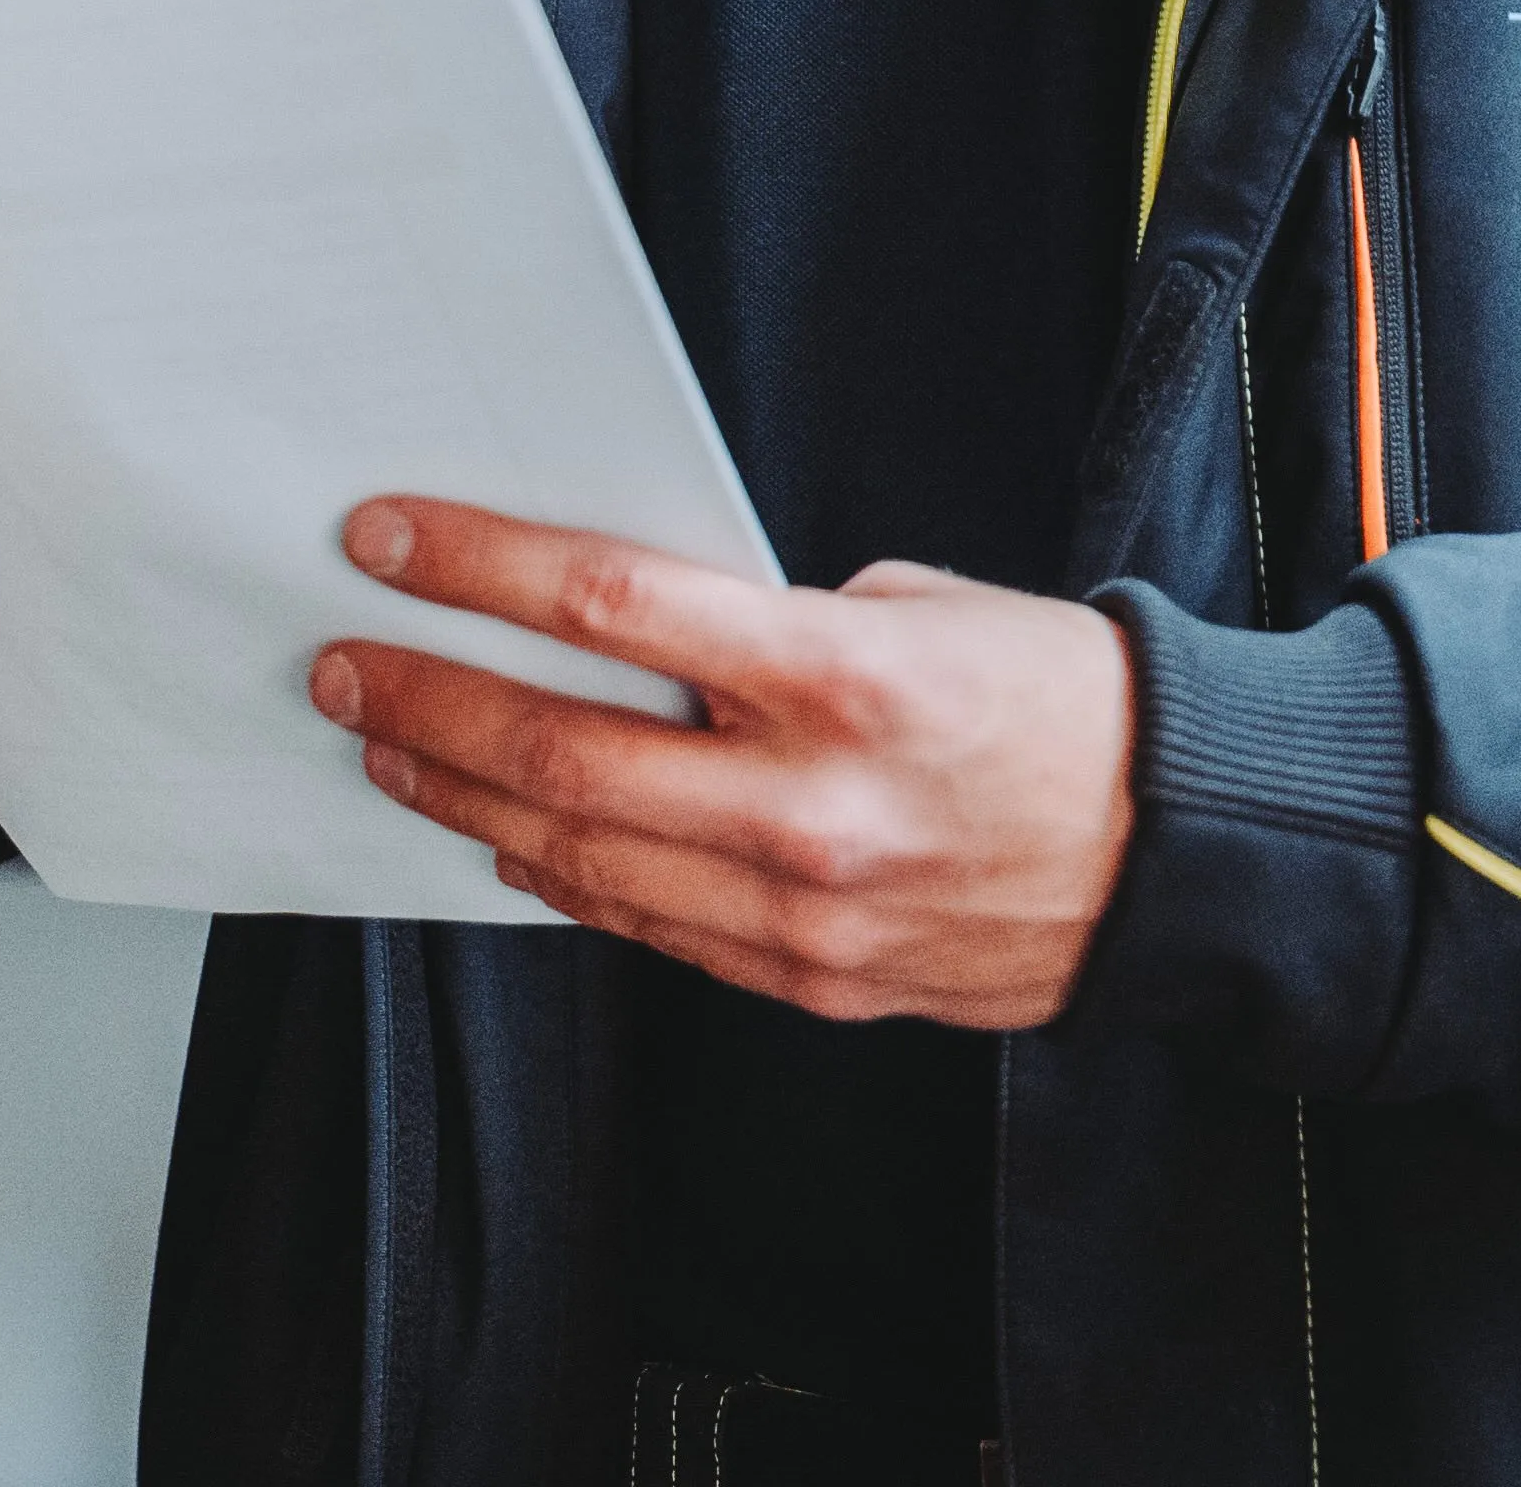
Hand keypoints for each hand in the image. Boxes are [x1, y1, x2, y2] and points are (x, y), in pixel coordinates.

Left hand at [308, 496, 1132, 1027]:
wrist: (1178, 854)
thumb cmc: (1056, 704)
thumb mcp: (919, 607)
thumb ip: (771, 624)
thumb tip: (637, 627)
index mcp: (841, 678)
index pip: (613, 606)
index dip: (479, 567)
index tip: (389, 539)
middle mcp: (810, 804)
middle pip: (559, 751)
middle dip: (426, 699)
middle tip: (341, 663)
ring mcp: (803, 909)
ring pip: (577, 855)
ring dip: (462, 794)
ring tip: (390, 743)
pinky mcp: (808, 981)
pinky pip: (645, 925)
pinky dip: (557, 877)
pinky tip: (503, 834)